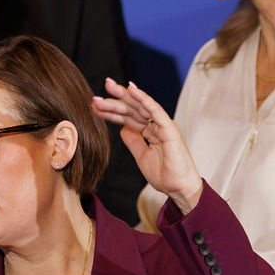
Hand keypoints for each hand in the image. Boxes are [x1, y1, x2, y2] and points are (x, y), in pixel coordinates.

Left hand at [91, 78, 203, 213]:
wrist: (179, 188)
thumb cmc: (165, 174)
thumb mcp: (142, 156)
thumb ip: (133, 141)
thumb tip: (123, 129)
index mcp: (150, 131)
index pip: (127, 118)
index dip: (111, 112)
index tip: (94, 106)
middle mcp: (156, 125)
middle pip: (132, 109)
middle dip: (114, 99)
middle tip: (97, 93)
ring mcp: (163, 125)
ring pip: (140, 106)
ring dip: (124, 96)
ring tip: (108, 86)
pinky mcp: (169, 129)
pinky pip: (155, 111)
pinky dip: (143, 99)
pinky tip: (131, 90)